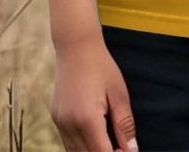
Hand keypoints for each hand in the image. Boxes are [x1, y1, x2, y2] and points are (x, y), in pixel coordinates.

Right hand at [48, 36, 139, 151]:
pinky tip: (95, 136)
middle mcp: (69, 125)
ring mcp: (59, 123)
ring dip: (92, 151)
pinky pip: (68, 142)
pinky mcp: (56, 118)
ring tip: (109, 142)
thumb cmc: (101, 66)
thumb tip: (132, 150)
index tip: (126, 151)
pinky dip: (81, 146)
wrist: (76, 46)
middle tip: (120, 147)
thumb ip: (124, 125)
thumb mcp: (119, 94)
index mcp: (87, 119)